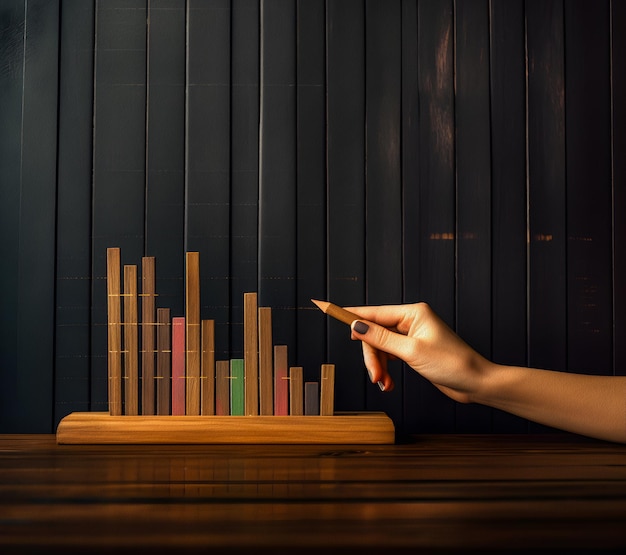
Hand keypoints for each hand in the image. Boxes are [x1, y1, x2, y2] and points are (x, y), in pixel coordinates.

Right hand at [348, 302, 489, 402]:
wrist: (475, 383)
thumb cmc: (452, 363)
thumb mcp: (412, 352)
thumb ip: (381, 339)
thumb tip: (357, 326)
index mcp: (413, 313)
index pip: (374, 312)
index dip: (351, 314)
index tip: (328, 308)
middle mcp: (411, 321)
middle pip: (374, 334)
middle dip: (372, 356)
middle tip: (374, 376)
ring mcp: (411, 336)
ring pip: (380, 348)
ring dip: (379, 367)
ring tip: (384, 384)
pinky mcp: (413, 350)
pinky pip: (389, 356)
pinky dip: (386, 370)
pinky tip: (388, 383)